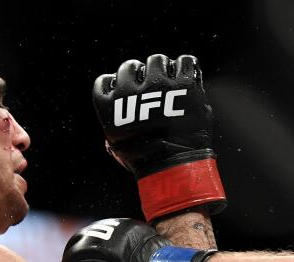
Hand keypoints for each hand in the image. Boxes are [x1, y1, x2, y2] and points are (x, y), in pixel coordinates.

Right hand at [93, 53, 225, 220]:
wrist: (175, 169)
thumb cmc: (145, 163)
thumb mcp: (117, 148)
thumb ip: (113, 133)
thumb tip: (113, 132)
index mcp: (108, 104)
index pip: (106, 81)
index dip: (117, 87)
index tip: (128, 97)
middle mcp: (130, 89)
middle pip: (131, 66)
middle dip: (141, 78)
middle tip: (154, 93)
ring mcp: (158, 85)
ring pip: (158, 60)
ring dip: (164, 71)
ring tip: (173, 87)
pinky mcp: (184, 85)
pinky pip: (185, 61)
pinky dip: (187, 69)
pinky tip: (188, 80)